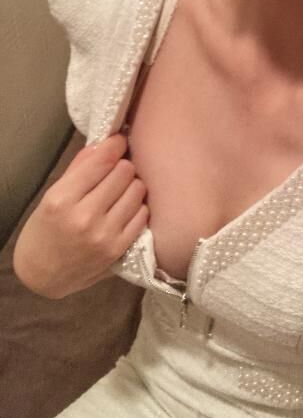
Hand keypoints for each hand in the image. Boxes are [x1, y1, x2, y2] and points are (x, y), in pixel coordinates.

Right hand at [13, 134, 148, 298]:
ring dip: (132, 185)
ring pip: (138, 190)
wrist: (43, 275)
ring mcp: (105, 235)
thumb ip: (80, 167)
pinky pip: (143, 214)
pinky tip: (125, 209)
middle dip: (122, 166)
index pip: (102, 160)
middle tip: (117, 171)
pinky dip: (137, 207)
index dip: (115, 145)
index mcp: (62, 199)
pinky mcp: (120, 248)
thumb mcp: (53, 194)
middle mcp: (85, 216)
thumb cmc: (46, 229)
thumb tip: (106, 143)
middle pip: (124, 172)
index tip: (119, 142)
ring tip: (121, 190)